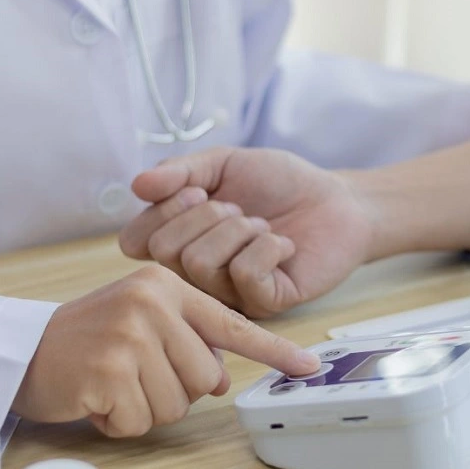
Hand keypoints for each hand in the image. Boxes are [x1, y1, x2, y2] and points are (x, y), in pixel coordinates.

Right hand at [12, 265, 318, 436]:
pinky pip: (141, 421)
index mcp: (165, 286)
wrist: (22, 349)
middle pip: (206, 378)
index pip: (231, 325)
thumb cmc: (87, 339)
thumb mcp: (142, 322)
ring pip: (177, 403)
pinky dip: (119, 422)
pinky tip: (97, 398)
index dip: (274, 350)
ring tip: (113, 384)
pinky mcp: (109, 369)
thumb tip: (222, 380)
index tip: (308, 367)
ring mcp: (130, 335)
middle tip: (134, 376)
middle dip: (175, 391)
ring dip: (145, 408)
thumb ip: (186, 340)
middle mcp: (151, 303)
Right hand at [119, 148, 375, 317]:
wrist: (336, 200)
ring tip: (262, 226)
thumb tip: (137, 184)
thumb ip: (180, 170)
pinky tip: (283, 246)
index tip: (198, 190)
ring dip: (239, 229)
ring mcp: (227, 295)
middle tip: (239, 209)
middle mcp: (195, 275)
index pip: (134, 242)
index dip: (163, 211)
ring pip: (200, 263)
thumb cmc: (277, 184)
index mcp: (178, 241)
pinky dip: (267, 247)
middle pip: (165, 252)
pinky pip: (244, 275)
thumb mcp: (223, 163)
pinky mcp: (263, 305)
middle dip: (206, 215)